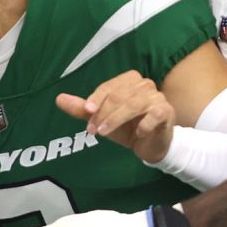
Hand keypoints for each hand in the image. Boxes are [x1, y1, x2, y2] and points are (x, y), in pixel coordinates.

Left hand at [56, 70, 173, 163]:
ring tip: (104, 132)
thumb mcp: (102, 119)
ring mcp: (157, 97)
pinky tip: (137, 135)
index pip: (109, 86)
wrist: (151, 145)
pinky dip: (144, 124)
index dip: (96, 99)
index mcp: (128, 80)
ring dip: (116, 119)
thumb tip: (59, 99)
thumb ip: (83, 109)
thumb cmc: (127, 127)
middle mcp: (144, 84)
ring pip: (134, 104)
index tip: (87, 112)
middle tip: (93, 130)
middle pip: (120, 95)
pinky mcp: (166, 111)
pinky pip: (154, 114)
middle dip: (103, 113)